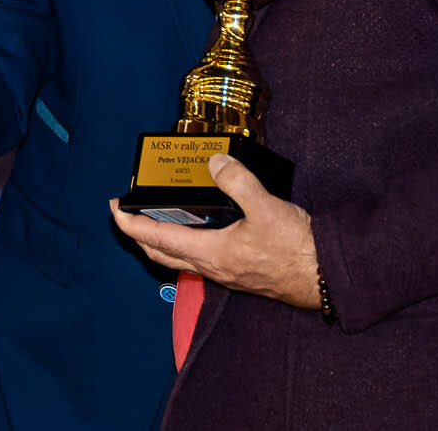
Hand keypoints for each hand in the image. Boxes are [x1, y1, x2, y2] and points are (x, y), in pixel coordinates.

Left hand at [109, 154, 320, 309]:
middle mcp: (212, 267)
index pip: (156, 238)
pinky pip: (200, 258)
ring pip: (180, 258)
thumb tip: (214, 162)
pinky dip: (187, 243)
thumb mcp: (266, 207)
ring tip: (156, 216)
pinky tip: (199, 228)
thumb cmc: (297, 250)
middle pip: (161, 253)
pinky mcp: (238, 271)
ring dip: (161, 239)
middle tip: (128, 213)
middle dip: (139, 233)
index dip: (130, 223)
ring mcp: (225, 271)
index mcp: (211, 253)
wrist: (324, 276)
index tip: (114, 209)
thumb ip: (238, 182)